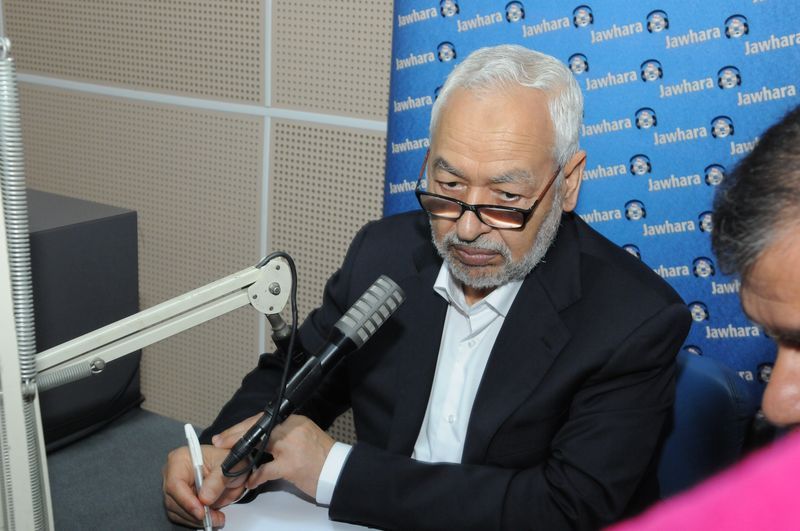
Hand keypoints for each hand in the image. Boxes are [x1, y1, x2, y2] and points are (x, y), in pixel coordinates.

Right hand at [162, 442, 247, 527]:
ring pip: (177, 511)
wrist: (234, 467)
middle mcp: (174, 473)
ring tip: (216, 517)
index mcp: (181, 459)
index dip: (186, 500)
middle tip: (212, 517)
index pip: (174, 483)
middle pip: (173, 500)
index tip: (201, 511)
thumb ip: (217, 481)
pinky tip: (211, 516)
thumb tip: (205, 498)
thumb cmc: (228, 460)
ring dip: (196, 519)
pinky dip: (196, 520)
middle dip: (193, 513)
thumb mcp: (228, 466)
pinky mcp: (182, 500)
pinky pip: (183, 515)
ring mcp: (177, 488)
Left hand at [212, 414, 333, 497]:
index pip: (262, 419)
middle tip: (219, 443)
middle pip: (256, 429)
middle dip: (234, 437)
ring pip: (257, 446)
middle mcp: (292, 429)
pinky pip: (265, 470)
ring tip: (230, 464)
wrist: (338, 470)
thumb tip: (258, 439)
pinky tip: (250, 481)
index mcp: (293, 421)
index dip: (241, 427)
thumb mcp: (302, 437)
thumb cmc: (320, 456)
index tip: (226, 434)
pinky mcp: (291, 465)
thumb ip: (282, 435)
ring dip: (241, 456)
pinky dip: (255, 477)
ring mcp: (291, 446)